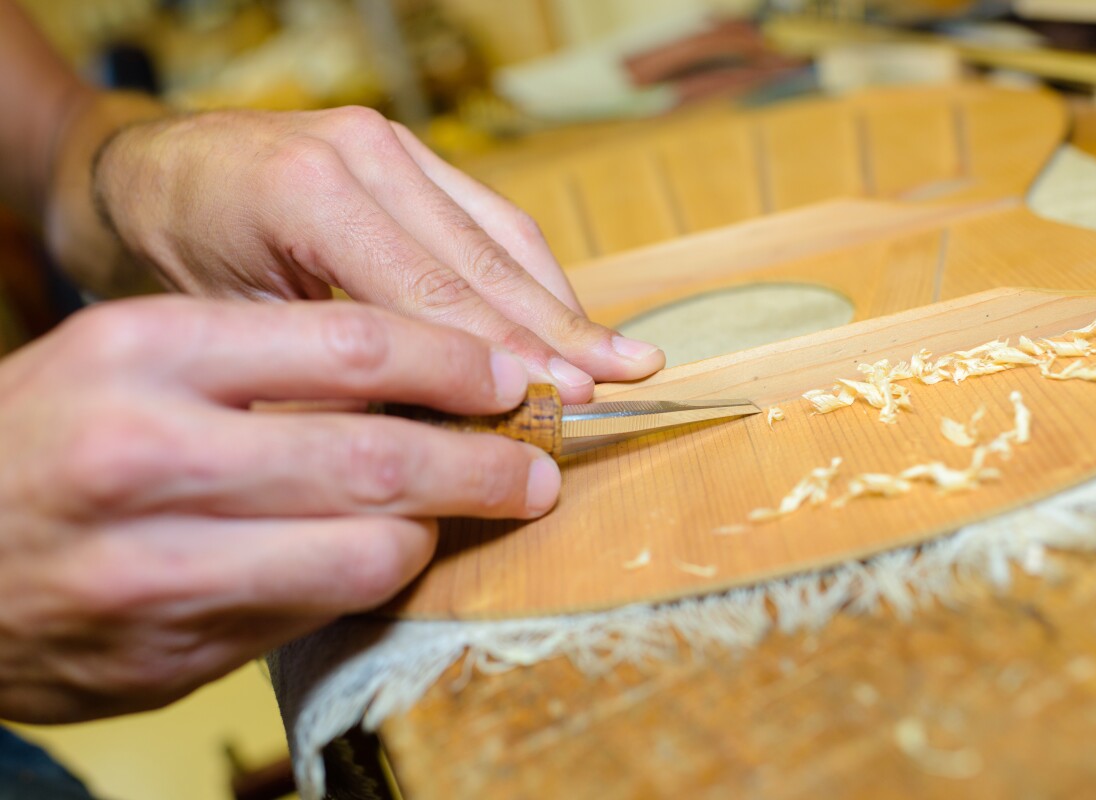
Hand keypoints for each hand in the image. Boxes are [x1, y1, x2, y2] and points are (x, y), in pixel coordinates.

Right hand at [0, 296, 558, 722]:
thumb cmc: (54, 434)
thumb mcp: (133, 355)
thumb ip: (261, 356)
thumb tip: (422, 374)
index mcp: (144, 350)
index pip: (353, 343)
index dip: (457, 363)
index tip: (512, 375)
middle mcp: (147, 452)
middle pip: (378, 456)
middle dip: (485, 464)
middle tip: (537, 468)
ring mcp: (154, 564)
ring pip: (366, 551)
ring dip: (433, 533)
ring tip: (456, 516)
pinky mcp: (166, 652)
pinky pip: (315, 615)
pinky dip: (365, 584)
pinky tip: (375, 557)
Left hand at [89, 106, 664, 402]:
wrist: (152, 173)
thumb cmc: (179, 256)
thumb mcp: (232, 324)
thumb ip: (332, 367)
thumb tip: (436, 434)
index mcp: (305, 191)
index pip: (428, 292)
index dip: (503, 354)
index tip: (562, 402)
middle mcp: (361, 152)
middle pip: (481, 261)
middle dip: (554, 333)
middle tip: (617, 387)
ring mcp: (392, 144)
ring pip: (501, 234)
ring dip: (562, 304)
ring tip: (620, 359)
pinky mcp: (410, 152)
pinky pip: (490, 216)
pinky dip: (534, 274)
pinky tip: (569, 318)